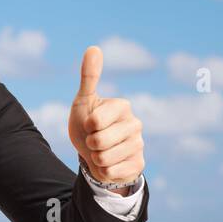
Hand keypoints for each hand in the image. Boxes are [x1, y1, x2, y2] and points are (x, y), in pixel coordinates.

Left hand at [67, 45, 143, 189]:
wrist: (94, 152)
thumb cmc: (88, 123)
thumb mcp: (84, 100)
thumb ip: (89, 77)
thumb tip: (93, 48)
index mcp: (123, 106)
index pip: (95, 121)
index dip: (86, 126)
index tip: (90, 124)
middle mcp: (135, 124)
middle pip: (99, 142)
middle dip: (90, 144)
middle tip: (94, 140)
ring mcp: (139, 145)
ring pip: (105, 159)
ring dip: (96, 159)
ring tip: (101, 151)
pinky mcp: (138, 165)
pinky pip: (112, 173)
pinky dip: (104, 171)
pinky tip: (110, 163)